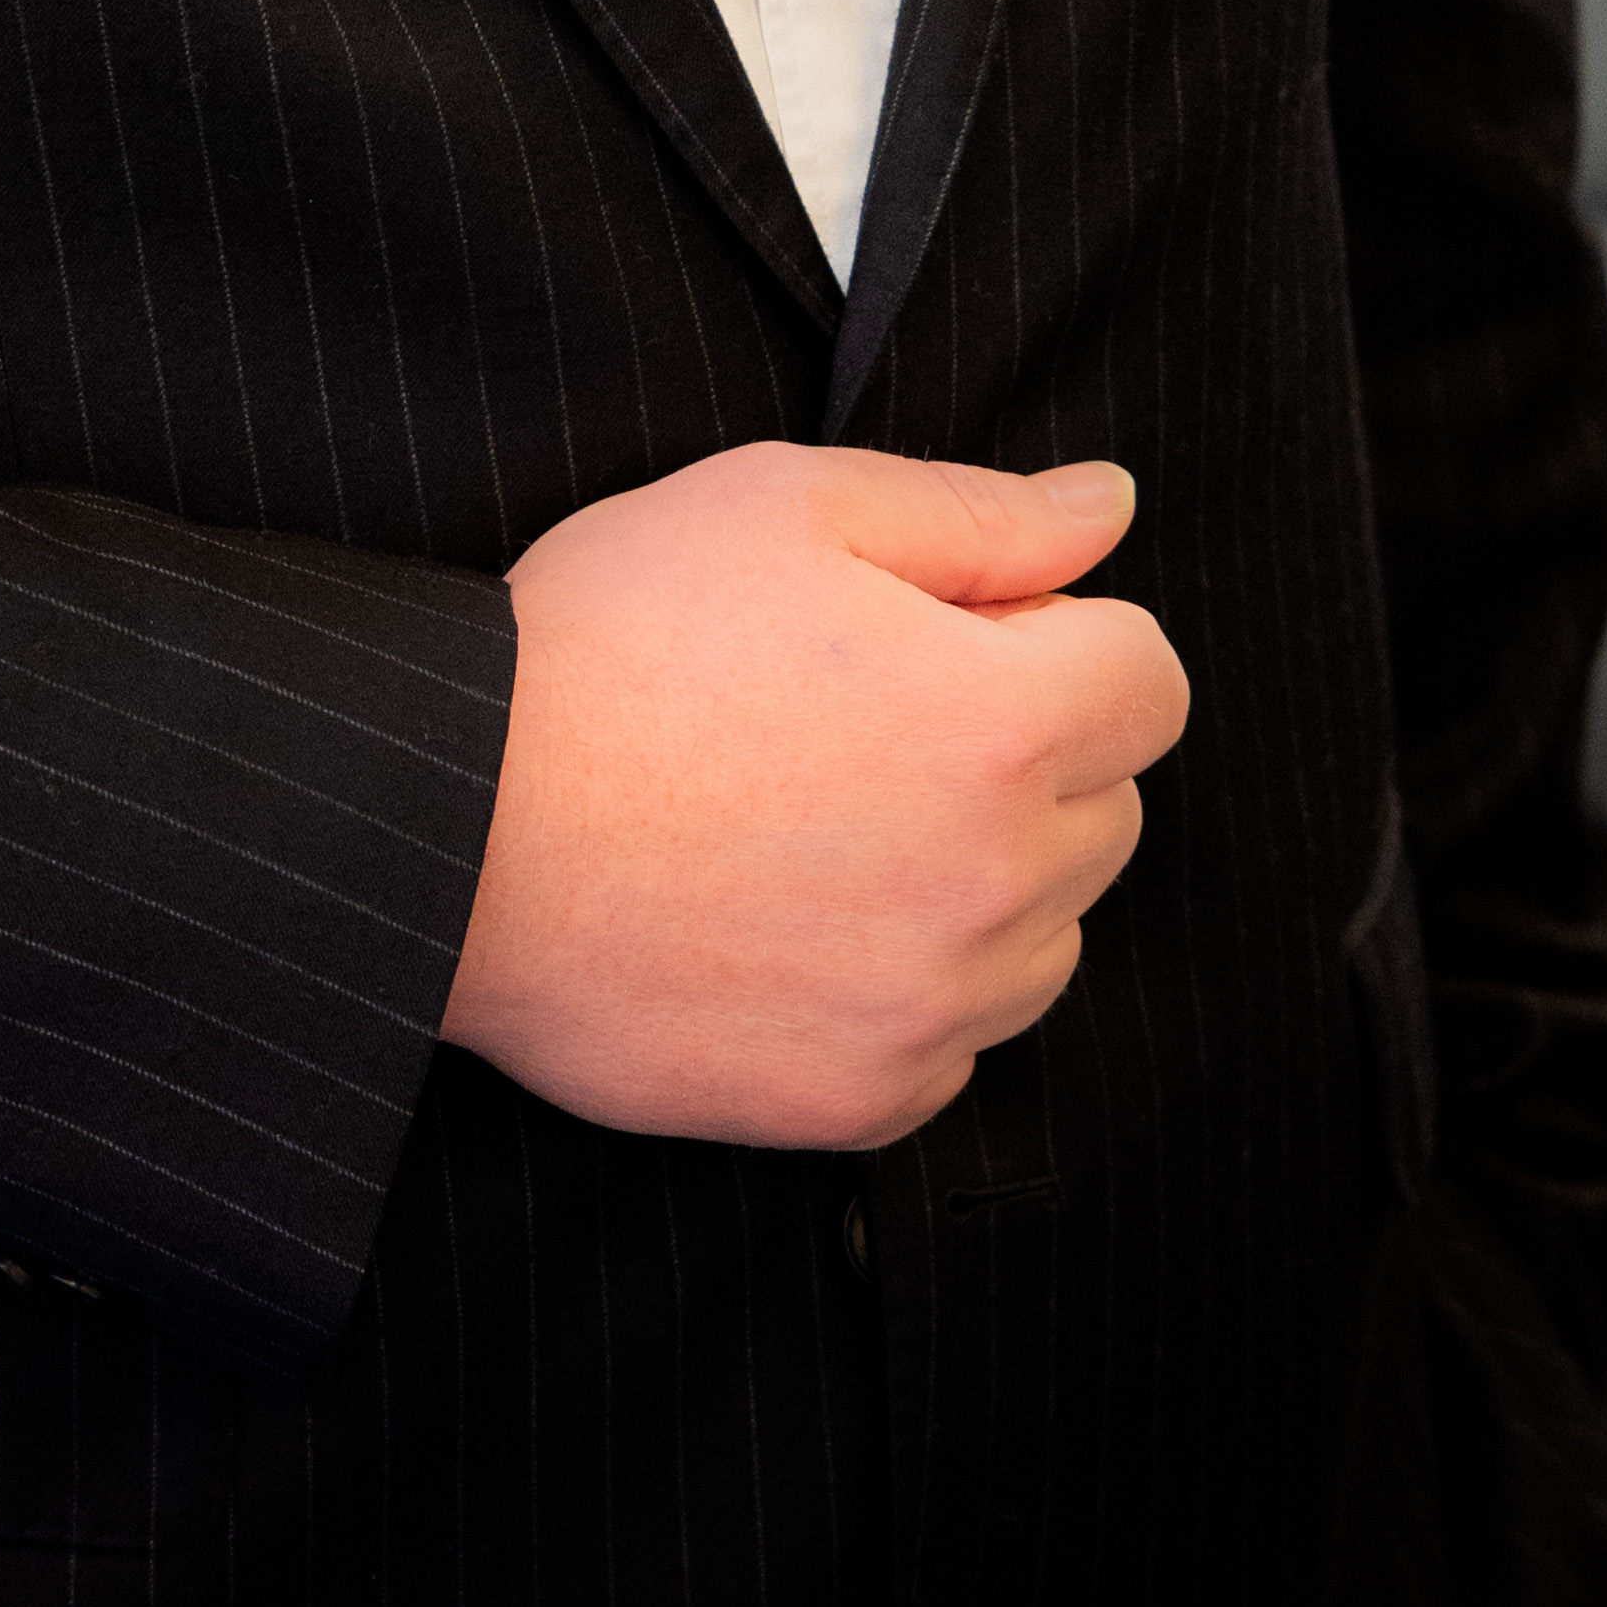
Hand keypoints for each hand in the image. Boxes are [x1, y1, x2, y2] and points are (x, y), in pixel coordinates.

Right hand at [439, 441, 1189, 1147]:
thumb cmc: (609, 644)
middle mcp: (996, 882)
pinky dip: (905, 987)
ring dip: (979, 875)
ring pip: (1045, 936)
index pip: (1150, 681)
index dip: (1050, 636)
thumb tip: (1110, 506)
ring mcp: (932, 1009)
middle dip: (1023, 751)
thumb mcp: (788, 505)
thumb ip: (979, 514)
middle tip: (860, 715)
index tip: (945, 633)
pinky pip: (956, 1045)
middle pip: (1106, 808)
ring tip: (820, 818)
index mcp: (999, 722)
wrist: (456, 826)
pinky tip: (791, 917)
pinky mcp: (860, 1101)